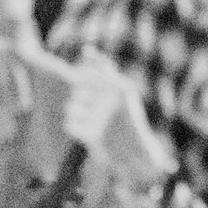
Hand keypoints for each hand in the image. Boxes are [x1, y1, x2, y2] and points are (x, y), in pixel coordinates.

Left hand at [63, 48, 173, 202]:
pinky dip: (76, 131)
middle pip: (77, 91)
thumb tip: (85, 50)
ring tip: (93, 124)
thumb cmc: (127, 122)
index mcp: (122, 87)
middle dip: (81, 101)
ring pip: (71, 107)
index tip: (88, 82)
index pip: (92, 72)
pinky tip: (90, 135)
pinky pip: (70, 126)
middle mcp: (113, 100)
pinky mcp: (92, 136)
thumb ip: (105, 70)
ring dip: (77, 116)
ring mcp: (102, 118)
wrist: (137, 156)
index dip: (86, 75)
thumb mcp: (123, 92)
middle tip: (97, 114)